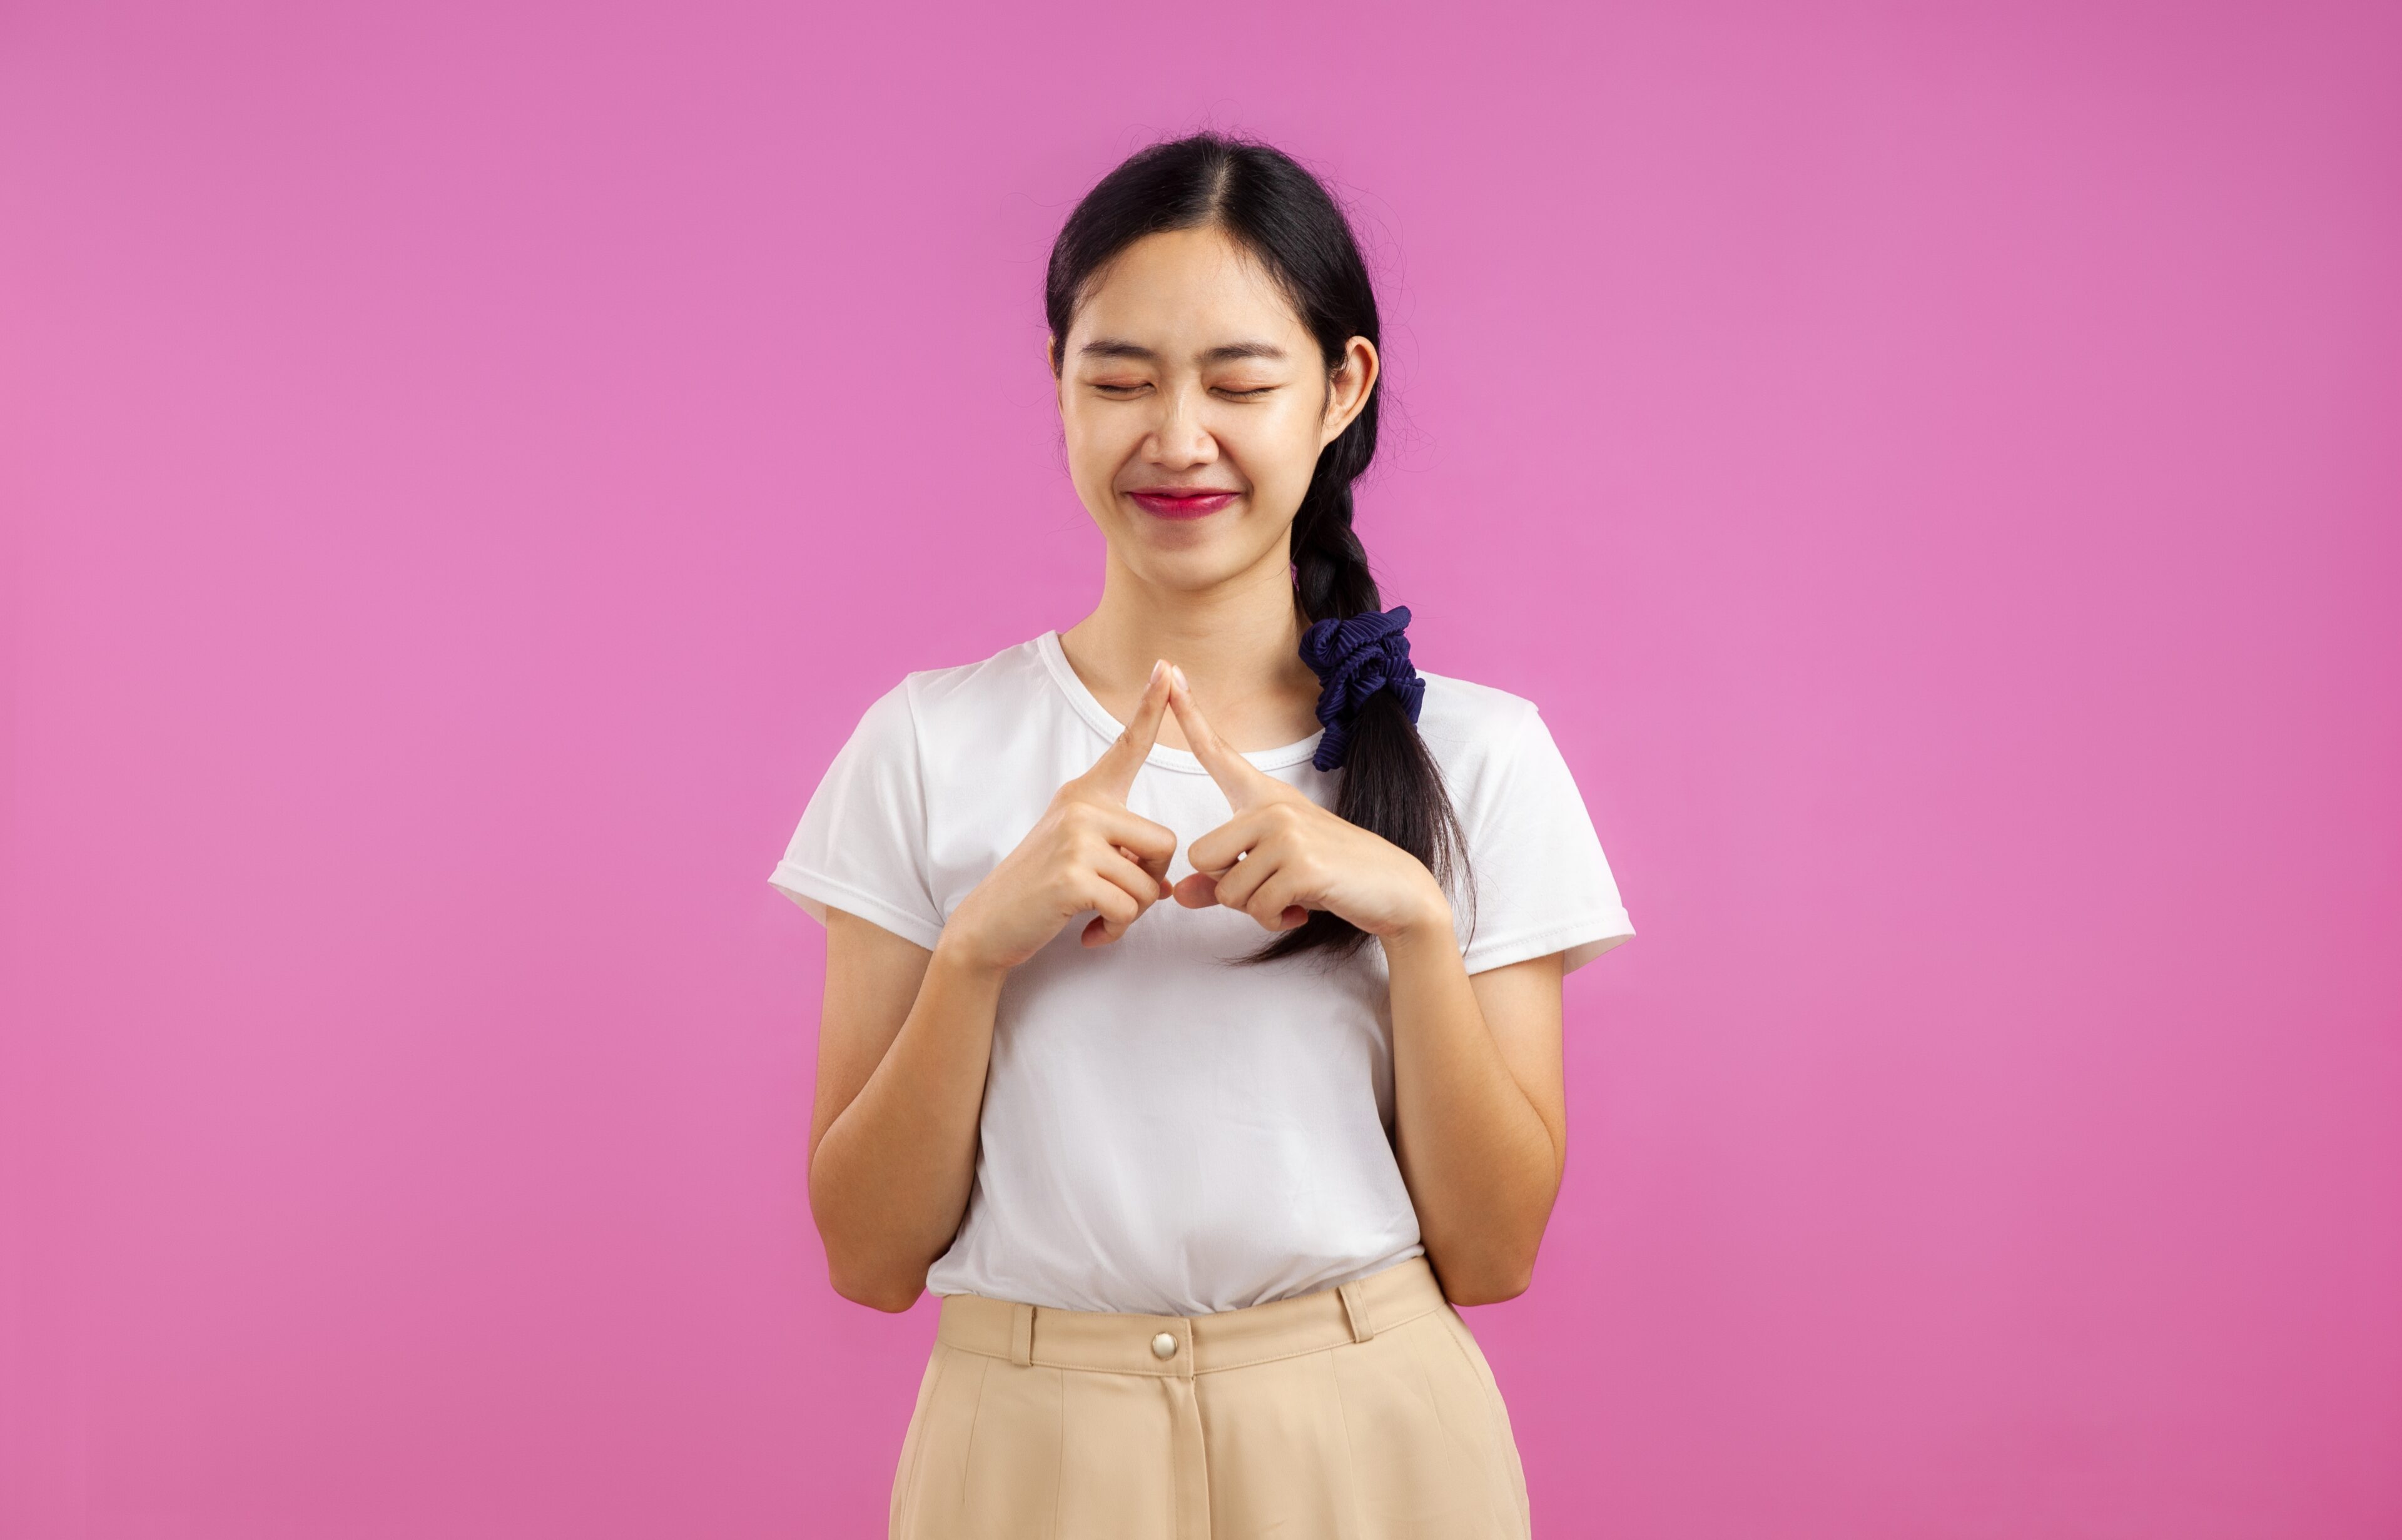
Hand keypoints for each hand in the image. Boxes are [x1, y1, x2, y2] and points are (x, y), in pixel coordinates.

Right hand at [944, 659, 1179, 971]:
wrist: (988, 926)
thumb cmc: (1041, 892)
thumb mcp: (1080, 857)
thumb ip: (1122, 855)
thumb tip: (1166, 885)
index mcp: (1085, 795)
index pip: (1127, 747)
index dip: (1151, 708)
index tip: (1168, 668)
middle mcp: (1082, 806)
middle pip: (1165, 844)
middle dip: (1151, 883)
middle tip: (1113, 898)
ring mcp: (1076, 838)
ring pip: (1150, 884)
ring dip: (1131, 913)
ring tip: (1095, 915)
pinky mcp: (1073, 875)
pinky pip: (1128, 908)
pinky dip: (1114, 930)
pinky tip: (1088, 932)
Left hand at [1164, 665, 1452, 940]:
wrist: (1395, 890)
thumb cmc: (1331, 876)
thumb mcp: (1272, 873)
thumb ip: (1222, 881)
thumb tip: (1178, 894)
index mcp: (1265, 798)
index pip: (1218, 753)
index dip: (1188, 715)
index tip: (1169, 673)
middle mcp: (1273, 806)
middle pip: (1202, 857)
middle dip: (1229, 888)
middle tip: (1272, 888)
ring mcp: (1288, 832)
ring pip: (1227, 890)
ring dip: (1255, 909)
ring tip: (1291, 896)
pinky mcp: (1302, 865)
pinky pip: (1257, 907)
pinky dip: (1275, 919)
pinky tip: (1301, 909)